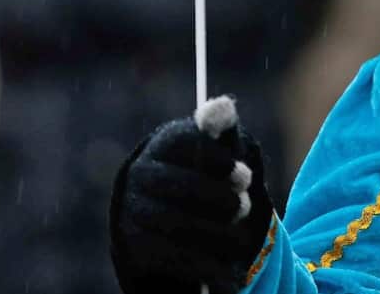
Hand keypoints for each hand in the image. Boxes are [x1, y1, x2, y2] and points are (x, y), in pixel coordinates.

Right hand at [110, 97, 273, 293]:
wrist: (166, 220)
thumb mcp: (215, 154)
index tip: (245, 176)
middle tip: (244, 208)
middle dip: (218, 200)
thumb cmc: (203, 176)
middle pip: (180, 186)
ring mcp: (134, 211)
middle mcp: (141, 175)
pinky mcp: (134, 247)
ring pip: (176, 223)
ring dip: (214, 235)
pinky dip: (201, 265)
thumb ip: (221, 130)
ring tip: (240, 242)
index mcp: (164, 144)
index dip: (216, 160)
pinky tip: (225, 272)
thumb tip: (224, 106)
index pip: (186, 142)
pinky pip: (169, 256)